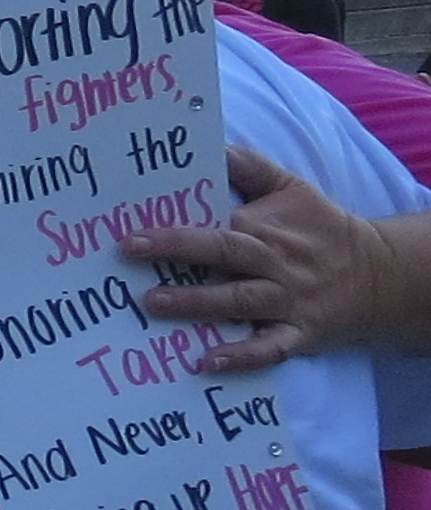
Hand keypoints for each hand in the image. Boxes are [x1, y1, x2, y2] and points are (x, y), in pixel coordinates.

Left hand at [123, 146, 410, 369]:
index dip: (174, 221)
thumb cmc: (323, 229)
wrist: (381, 274)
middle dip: (177, 248)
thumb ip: (249, 167)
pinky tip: (208, 363)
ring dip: (197, 302)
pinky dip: (242, 356)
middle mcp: (272, 263)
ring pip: (238, 300)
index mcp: (262, 228)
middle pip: (223, 252)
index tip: (129, 221)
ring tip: (153, 303)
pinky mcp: (298, 333)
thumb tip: (211, 146)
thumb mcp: (292, 189)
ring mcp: (285, 300)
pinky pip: (269, 348)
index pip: (214, 220)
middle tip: (129, 248)